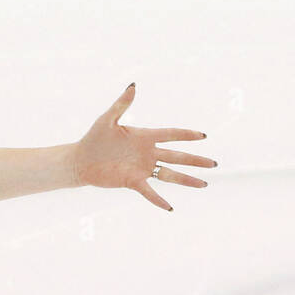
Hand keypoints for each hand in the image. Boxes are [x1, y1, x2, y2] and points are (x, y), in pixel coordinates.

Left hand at [72, 83, 216, 210]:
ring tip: (204, 183)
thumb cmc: (94, 138)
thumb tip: (133, 86)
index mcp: (144, 136)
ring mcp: (141, 168)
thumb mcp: (107, 119)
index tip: (204, 136)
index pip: (171, 135)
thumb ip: (122, 104)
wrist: (81, 160)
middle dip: (195, 160)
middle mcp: (147, 153)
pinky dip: (158, 200)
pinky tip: (170, 207)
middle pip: (177, 156)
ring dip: (186, 179)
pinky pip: (149, 191)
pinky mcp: (132, 181)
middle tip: (214, 163)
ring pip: (169, 174)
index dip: (187, 135)